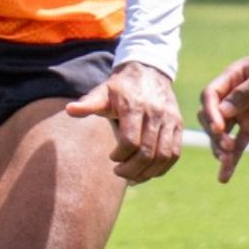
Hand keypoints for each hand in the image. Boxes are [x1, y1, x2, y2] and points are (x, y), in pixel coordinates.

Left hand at [65, 60, 183, 182]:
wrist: (148, 71)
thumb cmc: (120, 88)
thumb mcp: (102, 92)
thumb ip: (88, 104)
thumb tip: (69, 109)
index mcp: (135, 106)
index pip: (131, 141)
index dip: (120, 156)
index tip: (111, 158)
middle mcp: (156, 113)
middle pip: (147, 152)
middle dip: (132, 169)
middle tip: (119, 173)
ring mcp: (170, 119)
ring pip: (163, 156)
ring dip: (147, 172)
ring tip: (133, 177)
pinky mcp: (178, 125)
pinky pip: (174, 154)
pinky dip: (162, 168)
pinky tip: (148, 172)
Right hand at [197, 50, 248, 181]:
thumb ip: (248, 91)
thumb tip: (223, 111)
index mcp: (235, 75)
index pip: (211, 94)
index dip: (210, 111)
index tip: (219, 128)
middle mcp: (234, 95)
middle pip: (211, 115)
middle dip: (214, 132)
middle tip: (226, 146)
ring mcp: (244, 112)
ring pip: (221, 133)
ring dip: (219, 147)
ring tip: (225, 160)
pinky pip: (238, 145)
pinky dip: (231, 160)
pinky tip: (224, 177)